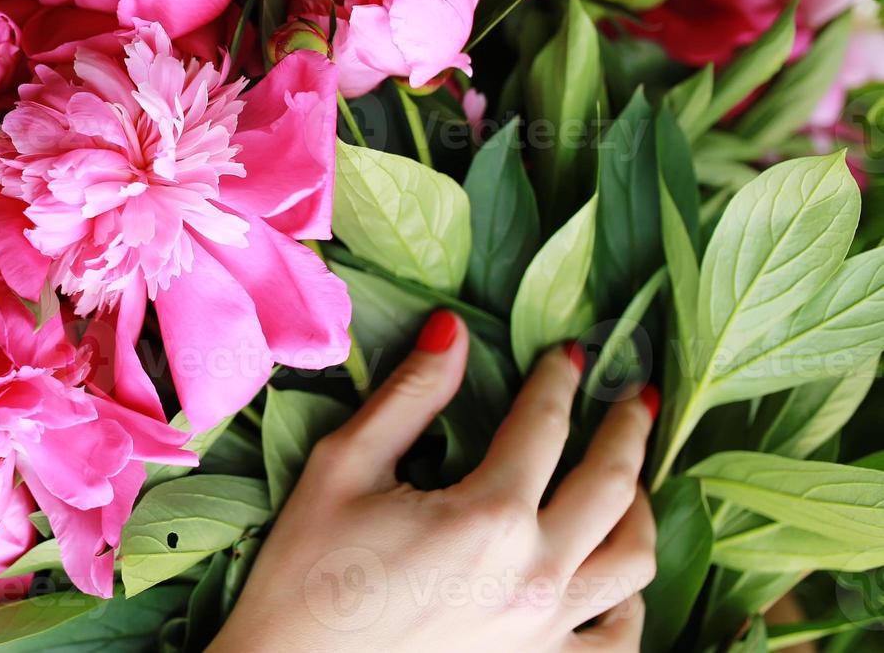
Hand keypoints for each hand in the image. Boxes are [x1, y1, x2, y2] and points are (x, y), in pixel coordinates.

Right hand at [211, 310, 656, 652]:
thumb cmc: (307, 571)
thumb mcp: (344, 466)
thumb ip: (409, 395)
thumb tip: (452, 328)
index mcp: (488, 515)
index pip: (545, 424)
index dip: (560, 379)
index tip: (573, 352)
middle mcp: (534, 574)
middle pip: (611, 484)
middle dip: (628, 429)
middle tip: (635, 395)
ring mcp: (545, 631)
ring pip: (633, 561)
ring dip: (641, 508)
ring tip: (631, 478)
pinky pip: (618, 638)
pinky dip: (632, 602)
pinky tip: (615, 575)